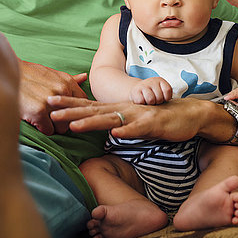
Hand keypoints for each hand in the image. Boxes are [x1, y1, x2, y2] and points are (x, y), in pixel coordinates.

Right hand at [19, 59, 86, 134]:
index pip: (83, 105)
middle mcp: (62, 91)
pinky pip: (49, 131)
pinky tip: (35, 120)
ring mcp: (51, 101)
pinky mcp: (38, 111)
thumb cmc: (31, 75)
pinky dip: (42, 128)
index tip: (68, 114)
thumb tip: (84, 77)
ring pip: (62, 127)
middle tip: (52, 117)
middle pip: (73, 118)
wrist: (8, 74)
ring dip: (53, 126)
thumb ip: (70, 80)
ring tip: (43, 118)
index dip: (75, 112)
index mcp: (67, 82)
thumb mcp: (52, 74)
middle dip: (64, 121)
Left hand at [48, 95, 213, 141]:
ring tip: (72, 126)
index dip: (69, 105)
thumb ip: (117, 123)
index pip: (89, 107)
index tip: (48, 103)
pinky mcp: (153, 123)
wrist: (189, 114)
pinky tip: (114, 135)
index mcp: (119, 109)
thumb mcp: (134, 121)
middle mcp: (125, 109)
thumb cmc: (159, 118)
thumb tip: (101, 129)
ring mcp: (138, 115)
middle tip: (48, 108)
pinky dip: (126, 131)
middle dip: (70, 110)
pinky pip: (138, 128)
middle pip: (93, 110)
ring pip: (111, 119)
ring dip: (91, 122)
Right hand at [130, 77, 171, 104]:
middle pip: (159, 97)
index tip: (163, 99)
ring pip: (151, 99)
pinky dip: (142, 104)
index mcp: (160, 80)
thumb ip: (166, 95)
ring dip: (150, 103)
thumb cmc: (151, 92)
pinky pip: (141, 101)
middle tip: (154, 100)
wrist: (136, 88)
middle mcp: (152, 81)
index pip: (167, 90)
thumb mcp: (160, 91)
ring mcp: (143, 85)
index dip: (166, 98)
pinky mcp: (135, 91)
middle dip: (157, 102)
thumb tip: (168, 107)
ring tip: (149, 101)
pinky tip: (142, 101)